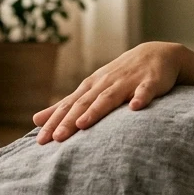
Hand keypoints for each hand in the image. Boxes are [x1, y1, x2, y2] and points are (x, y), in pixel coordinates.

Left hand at [33, 41, 182, 143]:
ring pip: (109, 97)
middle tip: (56, 139)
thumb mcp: (91, 88)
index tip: (41, 140)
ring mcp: (128, 82)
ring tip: (83, 124)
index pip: (69, 106)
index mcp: (91, 87)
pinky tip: (135, 107)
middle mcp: (105, 83)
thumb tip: (36, 119)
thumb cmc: (120, 76)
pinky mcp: (150, 82)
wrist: (157, 53)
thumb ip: (66, 105)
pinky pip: (145, 91)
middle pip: (84, 103)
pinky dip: (140, 97)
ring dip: (96, 110)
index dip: (54, 122)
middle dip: (69, 121)